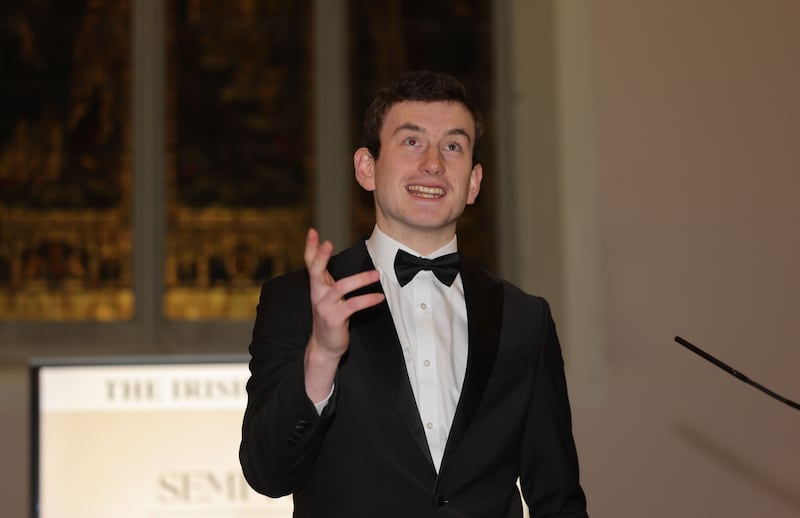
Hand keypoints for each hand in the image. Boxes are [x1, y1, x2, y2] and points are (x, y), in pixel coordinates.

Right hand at [303, 228, 383, 400]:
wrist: (325, 346)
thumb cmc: (331, 317)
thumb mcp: (328, 296)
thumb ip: (328, 279)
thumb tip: (335, 261)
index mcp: (316, 287)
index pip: (310, 264)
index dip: (310, 248)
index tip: (312, 231)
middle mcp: (317, 295)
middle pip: (315, 272)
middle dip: (321, 257)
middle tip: (327, 243)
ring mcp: (324, 307)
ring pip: (340, 288)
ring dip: (360, 279)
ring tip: (376, 274)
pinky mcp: (335, 319)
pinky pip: (352, 306)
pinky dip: (367, 300)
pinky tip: (379, 297)